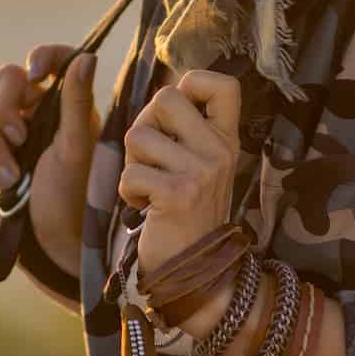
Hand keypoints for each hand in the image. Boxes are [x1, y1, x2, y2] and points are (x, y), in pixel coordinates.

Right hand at [0, 43, 99, 273]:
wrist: (53, 244)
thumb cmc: (76, 196)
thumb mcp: (77, 148)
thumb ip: (77, 102)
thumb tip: (86, 57)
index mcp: (67, 103)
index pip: (53, 58)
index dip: (41, 57)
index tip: (36, 75)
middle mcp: (39, 112)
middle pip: (6, 78)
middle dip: (5, 107)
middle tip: (20, 136)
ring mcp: (12, 135)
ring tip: (13, 176)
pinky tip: (4, 186)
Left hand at [118, 69, 242, 310]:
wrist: (196, 273)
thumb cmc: (186, 211)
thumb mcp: (200, 165)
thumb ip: (187, 129)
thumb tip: (165, 92)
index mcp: (227, 138)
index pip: (223, 83)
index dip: (192, 82)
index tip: (178, 113)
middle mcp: (220, 151)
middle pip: (166, 97)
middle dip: (145, 124)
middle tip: (151, 156)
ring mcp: (201, 172)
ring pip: (139, 135)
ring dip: (132, 162)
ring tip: (148, 186)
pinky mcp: (178, 195)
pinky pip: (131, 172)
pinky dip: (127, 190)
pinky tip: (143, 206)